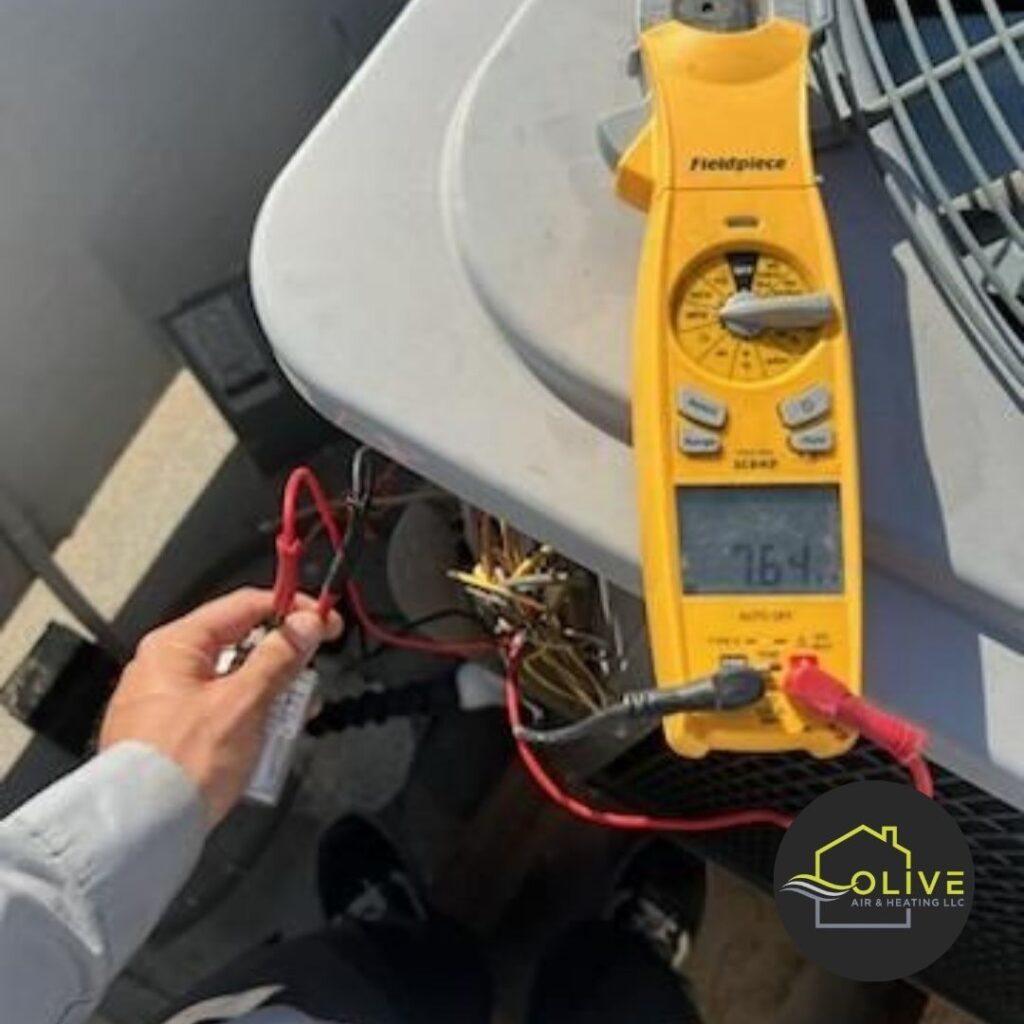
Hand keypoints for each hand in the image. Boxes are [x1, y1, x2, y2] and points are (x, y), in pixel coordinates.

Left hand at [100, 588, 342, 826]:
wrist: (141, 831)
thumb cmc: (180, 767)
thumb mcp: (245, 702)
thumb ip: (280, 657)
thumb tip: (304, 625)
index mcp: (175, 645)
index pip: (244, 606)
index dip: (291, 610)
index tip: (324, 622)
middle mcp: (164, 668)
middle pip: (240, 646)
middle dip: (282, 665)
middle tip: (308, 682)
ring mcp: (166, 703)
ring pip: (234, 683)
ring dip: (269, 699)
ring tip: (288, 723)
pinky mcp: (172, 735)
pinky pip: (221, 714)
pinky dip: (249, 722)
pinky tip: (266, 743)